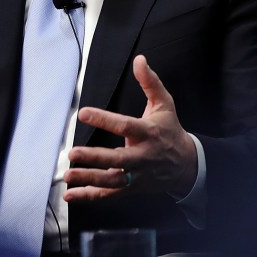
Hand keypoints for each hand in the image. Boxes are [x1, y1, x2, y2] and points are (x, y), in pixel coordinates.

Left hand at [63, 54, 197, 201]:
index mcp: (149, 133)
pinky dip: (90, 196)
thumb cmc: (171, 131)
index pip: (125, 126)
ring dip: (89, 179)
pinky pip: (110, 194)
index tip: (83, 113)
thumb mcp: (165, 104)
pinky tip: (72, 194)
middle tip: (74, 153)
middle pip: (119, 159)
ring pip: (113, 180)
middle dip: (96, 158)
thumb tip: (139, 59)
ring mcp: (138, 175)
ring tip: (69, 174)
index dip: (104, 119)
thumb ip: (150, 82)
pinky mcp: (133, 188)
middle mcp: (143, 156)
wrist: (188, 165)